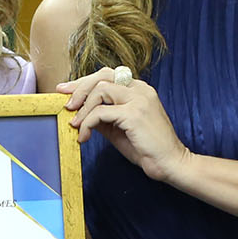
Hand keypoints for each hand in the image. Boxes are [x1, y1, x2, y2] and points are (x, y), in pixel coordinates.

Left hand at [60, 67, 190, 182]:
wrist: (170, 163)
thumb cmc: (147, 148)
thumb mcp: (120, 129)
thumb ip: (103, 117)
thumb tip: (79, 114)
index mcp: (140, 90)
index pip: (108, 75)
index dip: (85, 81)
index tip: (67, 91)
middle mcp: (141, 89)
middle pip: (103, 75)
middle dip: (79, 87)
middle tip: (67, 104)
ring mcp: (139, 100)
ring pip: (100, 90)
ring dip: (83, 108)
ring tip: (75, 125)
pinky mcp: (134, 114)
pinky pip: (100, 113)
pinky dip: (87, 124)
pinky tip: (84, 136)